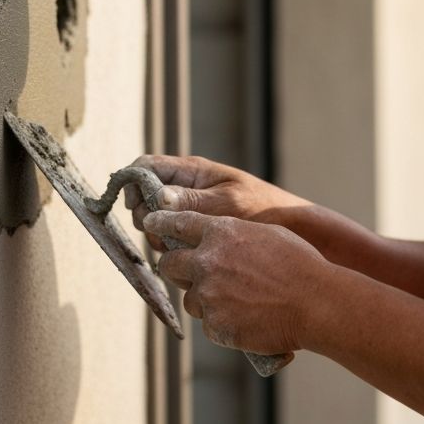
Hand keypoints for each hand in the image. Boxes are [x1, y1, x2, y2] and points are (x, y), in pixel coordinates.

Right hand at [124, 154, 309, 249]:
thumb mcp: (229, 204)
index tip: (133, 205)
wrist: (291, 230)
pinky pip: (170, 235)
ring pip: (155, 220)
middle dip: (145, 216)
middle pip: (145, 197)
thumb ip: (193, 201)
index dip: (132, 182)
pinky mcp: (195, 229)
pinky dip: (170, 245)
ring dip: (158, 235)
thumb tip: (158, 198)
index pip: (147, 166)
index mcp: (193, 171)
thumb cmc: (264, 211)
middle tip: (161, 235)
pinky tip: (185, 257)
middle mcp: (186, 188)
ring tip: (178, 248)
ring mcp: (189, 209)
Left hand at [143, 208, 327, 353]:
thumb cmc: (299, 264)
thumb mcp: (265, 233)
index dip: (161, 222)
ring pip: (189, 297)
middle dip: (176, 267)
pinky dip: (221, 321)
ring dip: (204, 298)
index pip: (176, 222)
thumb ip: (233, 234)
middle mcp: (206, 260)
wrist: (315, 302)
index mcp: (219, 232)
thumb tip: (218, 240)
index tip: (151, 222)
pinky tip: (244, 317)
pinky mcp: (214, 324)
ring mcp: (208, 294)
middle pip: (169, 263)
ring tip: (236, 299)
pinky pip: (207, 322)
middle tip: (188, 272)